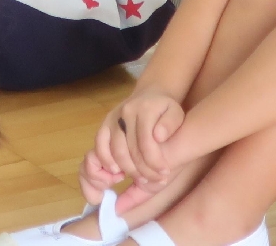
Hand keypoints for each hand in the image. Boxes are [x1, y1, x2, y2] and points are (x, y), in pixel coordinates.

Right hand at [87, 91, 186, 207]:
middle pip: (130, 149)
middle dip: (142, 170)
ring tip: (140, 178)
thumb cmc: (165, 109)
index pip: (146, 142)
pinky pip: (100, 145)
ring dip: (126, 169)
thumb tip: (159, 136)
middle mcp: (125, 112)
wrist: (149, 95)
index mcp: (144, 109)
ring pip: (114, 150)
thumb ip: (171, 124)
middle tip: (153, 180)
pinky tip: (117, 171)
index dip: (155, 162)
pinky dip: (106, 161)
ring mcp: (112, 118)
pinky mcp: (104, 124)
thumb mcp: (176, 113)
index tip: (164, 173)